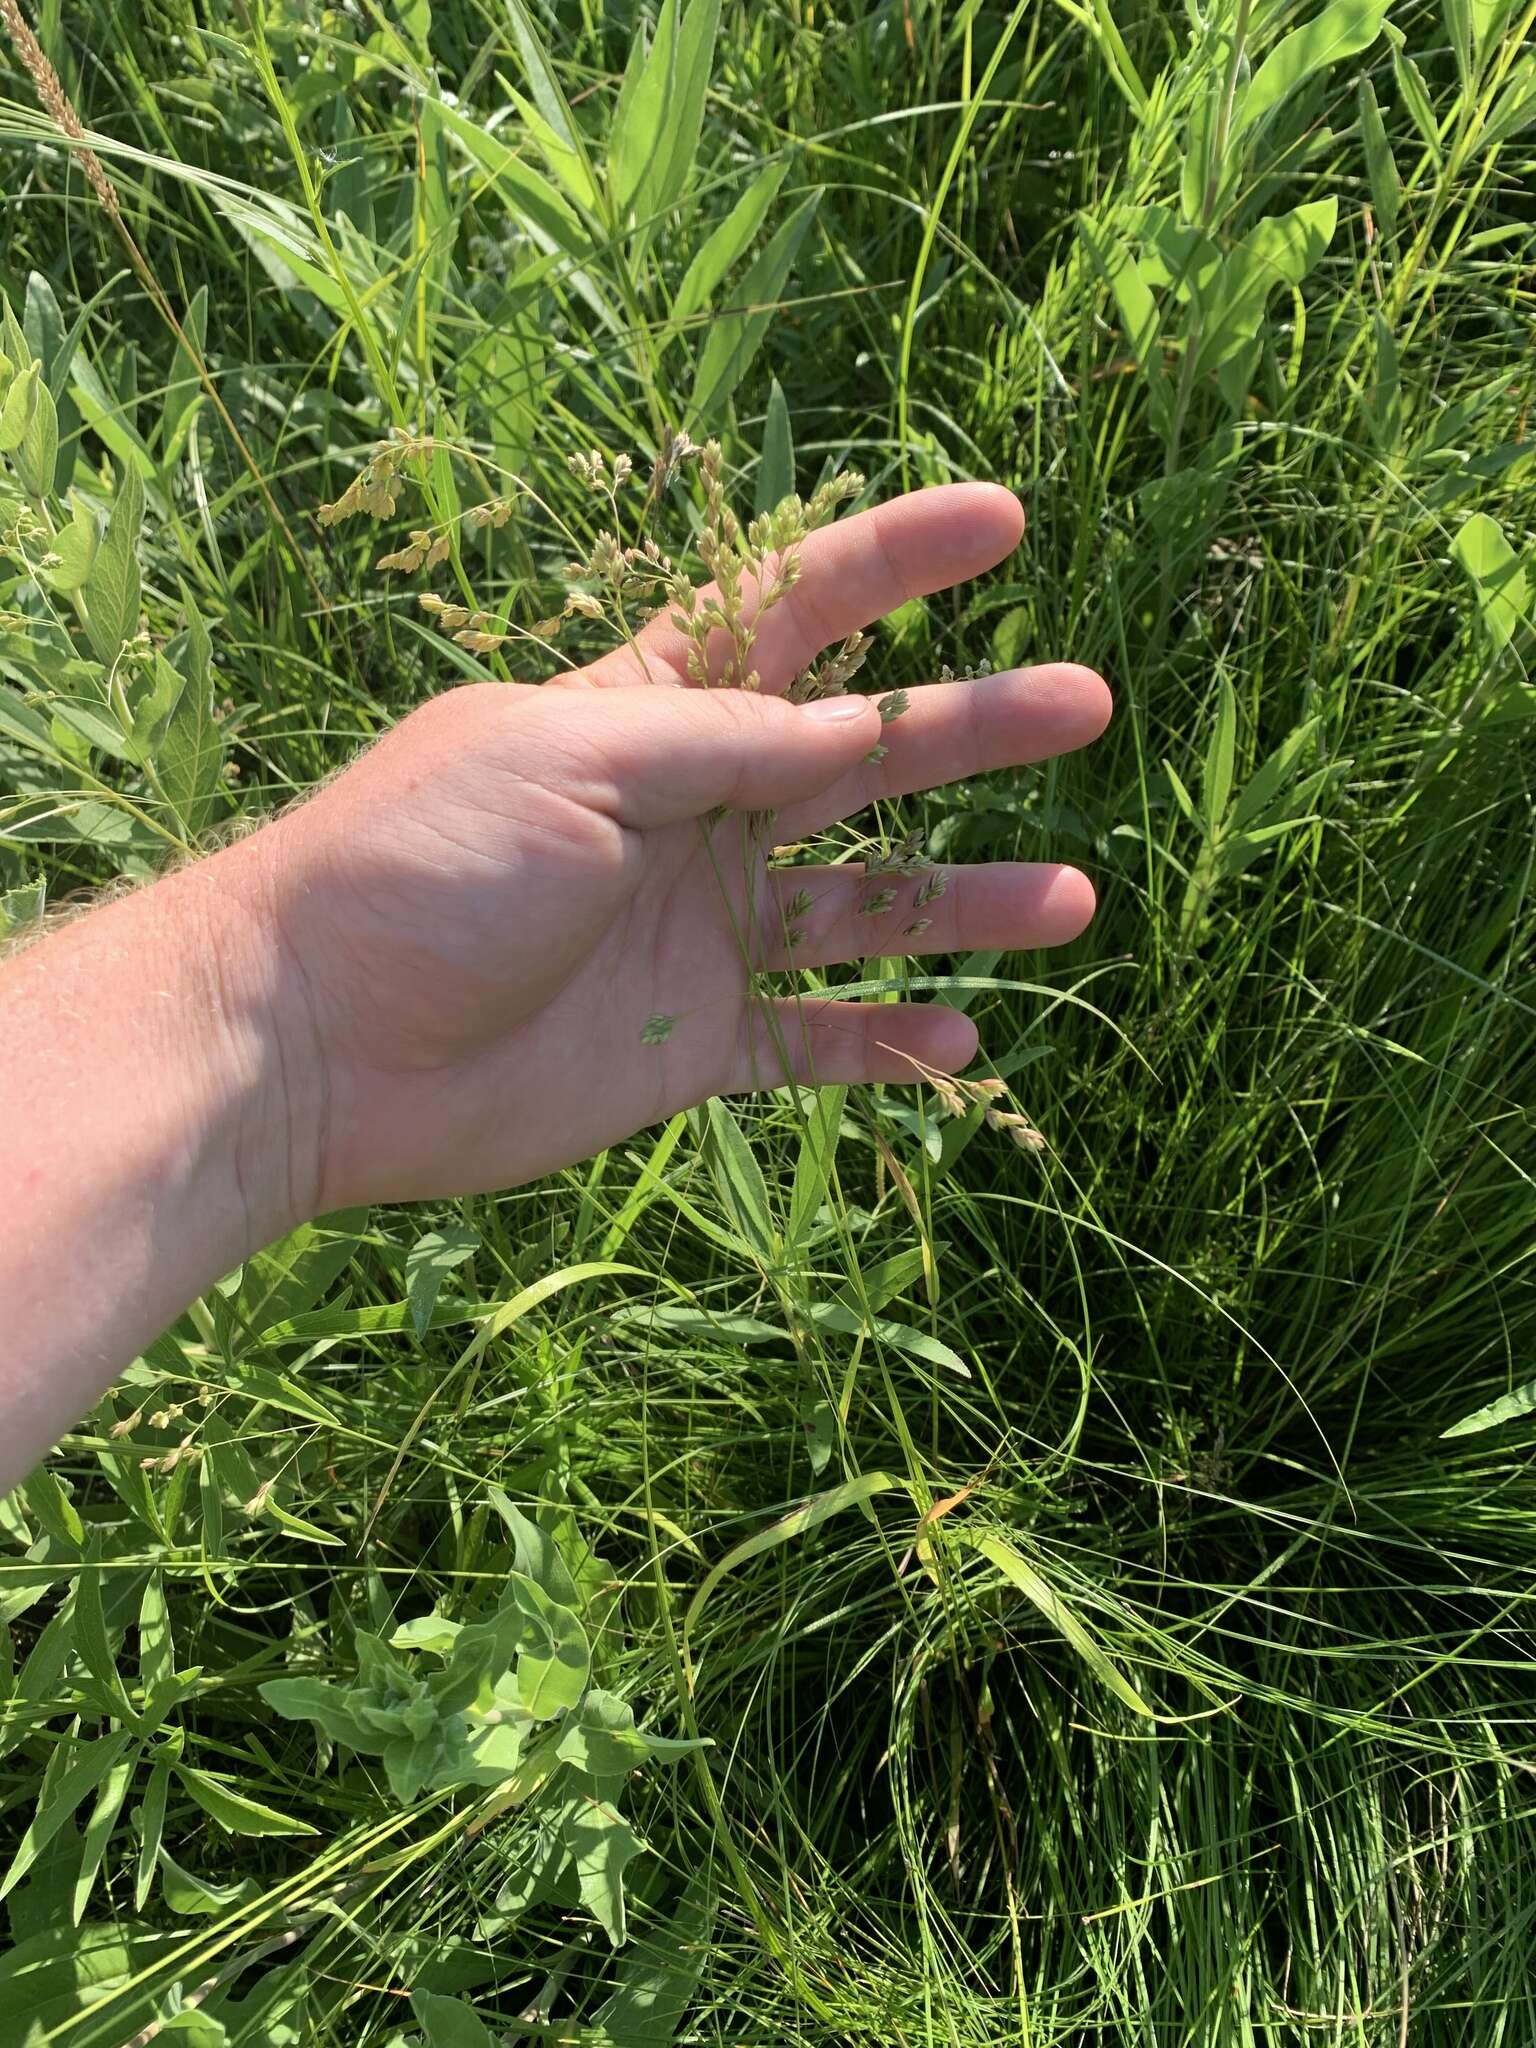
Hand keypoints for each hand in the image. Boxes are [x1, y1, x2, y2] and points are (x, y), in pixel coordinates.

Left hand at [264, 483, 1110, 1207]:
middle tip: (1085, 704)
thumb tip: (849, 733)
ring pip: (861, 910)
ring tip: (1069, 899)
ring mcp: (696, 934)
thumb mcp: (564, 761)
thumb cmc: (418, 865)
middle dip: (972, 727)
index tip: (1004, 520)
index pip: (797, 615)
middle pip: (862, 760)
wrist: (318, 1043)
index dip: (897, 561)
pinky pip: (810, 1043)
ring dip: (963, 904)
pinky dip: (883, 1046)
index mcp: (650, 713)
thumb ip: (718, 744)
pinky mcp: (687, 1045)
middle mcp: (691, 815)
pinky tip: (957, 1042)